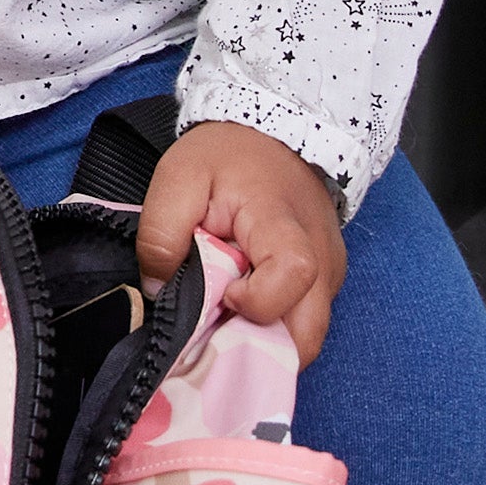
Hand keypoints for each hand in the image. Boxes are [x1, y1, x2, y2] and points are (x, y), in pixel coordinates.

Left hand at [138, 120, 345, 366]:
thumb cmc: (228, 154)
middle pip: (308, 334)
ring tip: (227, 320)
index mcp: (284, 226)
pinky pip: (304, 323)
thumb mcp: (179, 176)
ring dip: (266, 344)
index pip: (292, 276)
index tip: (224, 293)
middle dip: (261, 351)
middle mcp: (321, 257)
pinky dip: (273, 331)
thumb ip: (160, 233)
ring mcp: (329, 272)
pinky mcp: (327, 281)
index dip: (256, 301)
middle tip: (220, 329)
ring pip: (306, 337)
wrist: (274, 133)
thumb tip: (156, 289)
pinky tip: (241, 312)